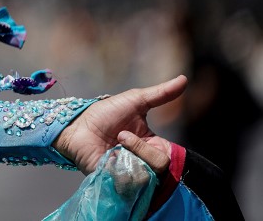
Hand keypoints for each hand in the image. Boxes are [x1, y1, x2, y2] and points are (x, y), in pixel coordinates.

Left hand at [53, 75, 185, 173]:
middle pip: (161, 165)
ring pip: (147, 175)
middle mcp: (146, 163)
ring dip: (128, 154)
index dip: (169, 153)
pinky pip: (130, 184)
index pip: (172, 157)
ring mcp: (132, 175)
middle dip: (141, 147)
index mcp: (154, 146)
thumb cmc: (104, 114)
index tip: (159, 142)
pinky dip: (120, 169)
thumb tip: (185, 79)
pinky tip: (109, 158)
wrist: (77, 126)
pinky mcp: (117, 184)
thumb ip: (160, 94)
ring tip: (113, 146)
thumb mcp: (135, 101)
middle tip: (122, 136)